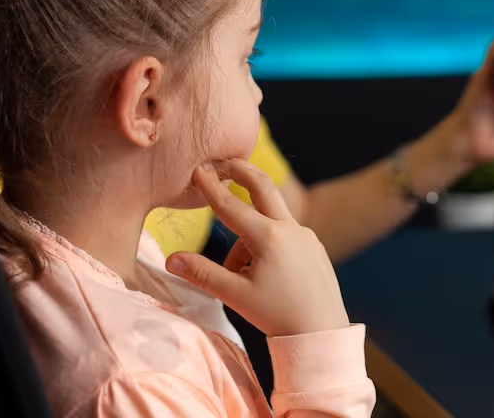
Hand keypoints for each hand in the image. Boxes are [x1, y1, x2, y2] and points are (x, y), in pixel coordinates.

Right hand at [165, 159, 349, 336]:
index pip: (231, 206)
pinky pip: (285, 236)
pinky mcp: (314, 246)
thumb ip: (203, 274)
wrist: (322, 331)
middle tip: (226, 161)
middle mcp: (290, 228)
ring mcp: (306, 235)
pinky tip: (267, 275)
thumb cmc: (278, 315)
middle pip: (262, 187)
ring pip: (270, 221)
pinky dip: (268, 244)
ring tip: (240, 275)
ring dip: (249, 235)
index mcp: (269, 237)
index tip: (198, 169)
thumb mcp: (235, 296)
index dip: (211, 187)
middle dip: (242, 172)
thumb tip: (171, 259)